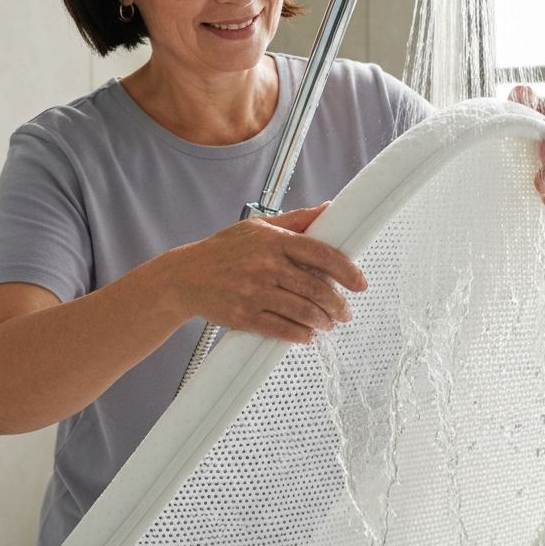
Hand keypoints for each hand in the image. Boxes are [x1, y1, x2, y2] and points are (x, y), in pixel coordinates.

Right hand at [168, 203, 366, 342]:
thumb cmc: (224, 250)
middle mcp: (266, 266)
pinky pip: (282, 329)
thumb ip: (296, 220)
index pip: (321, 254)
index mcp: (274, 241)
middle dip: (338, 304)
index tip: (360, 283)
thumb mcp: (258, 228)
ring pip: (303, 312)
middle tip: (346, 312)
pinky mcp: (244, 316)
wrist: (184, 277)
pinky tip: (308, 335)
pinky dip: (301, 335)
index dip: (347, 271)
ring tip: (329, 323)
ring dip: (323, 322)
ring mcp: (254, 292)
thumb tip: (329, 210)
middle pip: (316, 288)